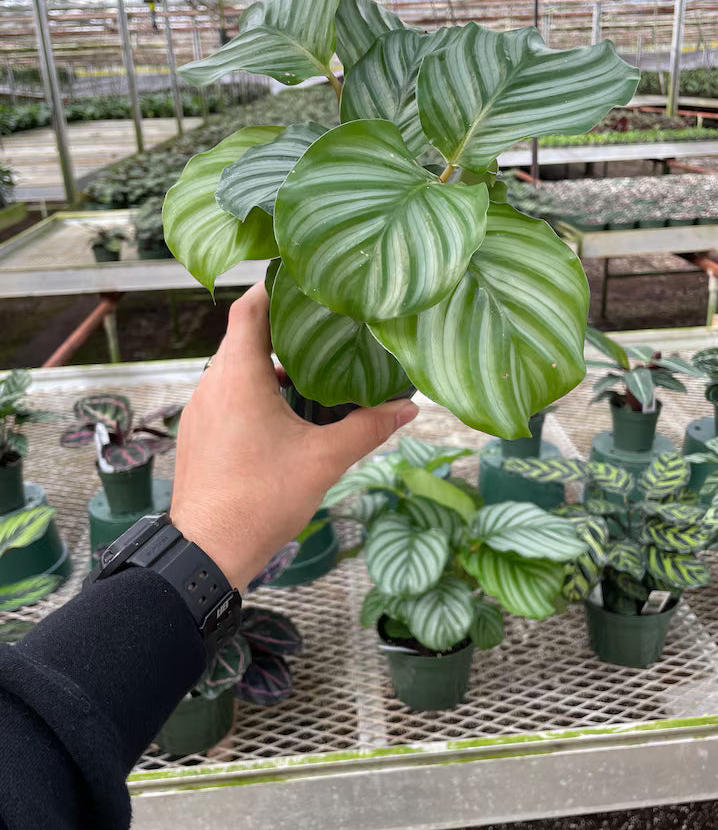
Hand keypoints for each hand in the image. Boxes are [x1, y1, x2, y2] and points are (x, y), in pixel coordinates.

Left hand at [169, 282, 417, 590]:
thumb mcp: (324, 460)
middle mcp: (212, 384)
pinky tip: (285, 413)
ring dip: (271, 365)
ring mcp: (200, 410)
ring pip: (236, 369)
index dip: (275, 286)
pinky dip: (255, 392)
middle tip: (326, 325)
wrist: (207, 551)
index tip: (306, 278)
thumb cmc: (260, 500)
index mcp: (238, 375)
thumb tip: (407, 408)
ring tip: (314, 369)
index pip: (250, 307)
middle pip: (246, 336)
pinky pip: (227, 396)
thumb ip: (367, 428)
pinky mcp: (198, 433)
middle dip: (284, 329)